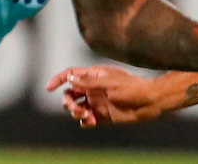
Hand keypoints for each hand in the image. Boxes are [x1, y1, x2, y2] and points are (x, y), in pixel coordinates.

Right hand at [46, 66, 161, 127]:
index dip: (58, 80)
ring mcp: (96, 102)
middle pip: (70, 94)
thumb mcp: (109, 83)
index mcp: (94, 75)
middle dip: (68, 102)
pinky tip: (91, 121)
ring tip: (87, 116)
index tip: (49, 88)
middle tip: (75, 108)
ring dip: (76, 113)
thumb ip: (88, 82)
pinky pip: (85, 120)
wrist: (148, 103)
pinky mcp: (101, 116)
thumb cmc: (132, 88)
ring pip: (76, 108)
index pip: (71, 75)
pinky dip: (84, 122)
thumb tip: (69, 78)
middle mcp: (93, 89)